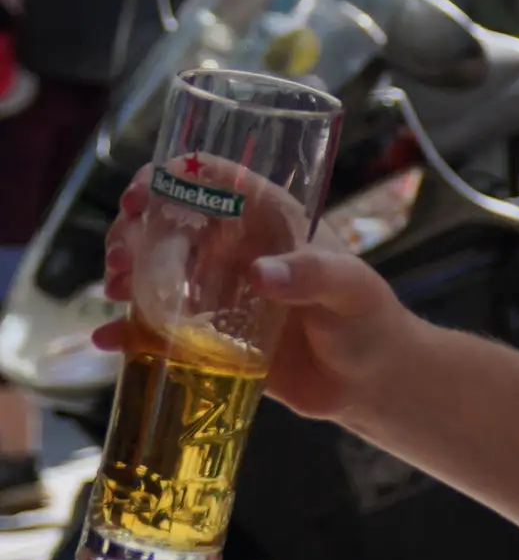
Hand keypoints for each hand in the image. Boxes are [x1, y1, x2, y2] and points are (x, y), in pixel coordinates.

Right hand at [108, 171, 409, 421]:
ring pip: (155, 270)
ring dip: (125, 273)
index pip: (215, 181)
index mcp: (272, 222)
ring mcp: (218, 293)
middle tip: (120, 257)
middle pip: (170, 223)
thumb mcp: (350, 290)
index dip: (171, 177)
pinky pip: (157, 328)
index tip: (139, 196)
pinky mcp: (208, 336)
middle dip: (133, 230)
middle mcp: (238, 251)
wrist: (369, 382)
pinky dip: (128, 330)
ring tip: (114, 288)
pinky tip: (109, 337)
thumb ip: (312, 276)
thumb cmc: (369, 321)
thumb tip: (260, 274)